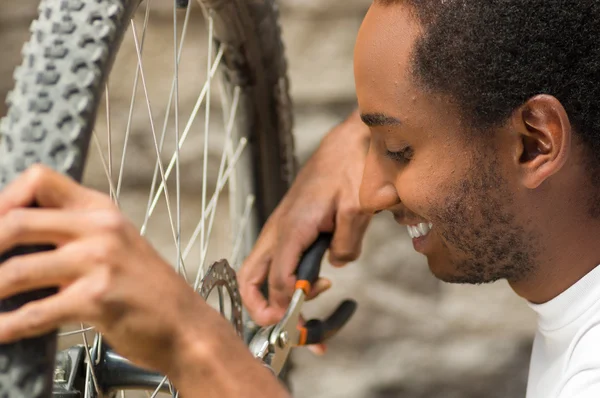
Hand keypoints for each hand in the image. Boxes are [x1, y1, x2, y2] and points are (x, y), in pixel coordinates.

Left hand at [0, 165, 234, 376]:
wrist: (185, 324)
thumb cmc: (147, 290)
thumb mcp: (117, 246)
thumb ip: (74, 234)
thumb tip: (15, 237)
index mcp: (101, 210)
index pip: (39, 179)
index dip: (4, 199)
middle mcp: (100, 228)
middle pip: (16, 221)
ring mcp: (100, 262)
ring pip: (17, 270)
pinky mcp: (98, 298)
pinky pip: (36, 312)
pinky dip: (8, 327)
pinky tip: (0, 332)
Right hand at [238, 110, 371, 329]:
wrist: (347, 144)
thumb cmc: (349, 167)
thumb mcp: (356, 207)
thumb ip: (346, 243)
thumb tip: (335, 265)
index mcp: (292, 227)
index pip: (277, 277)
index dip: (286, 304)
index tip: (301, 324)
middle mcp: (279, 231)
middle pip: (250, 278)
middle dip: (261, 309)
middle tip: (287, 329)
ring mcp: (281, 231)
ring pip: (261, 273)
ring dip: (276, 298)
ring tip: (308, 311)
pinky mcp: (291, 230)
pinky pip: (279, 262)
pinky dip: (287, 282)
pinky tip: (316, 283)